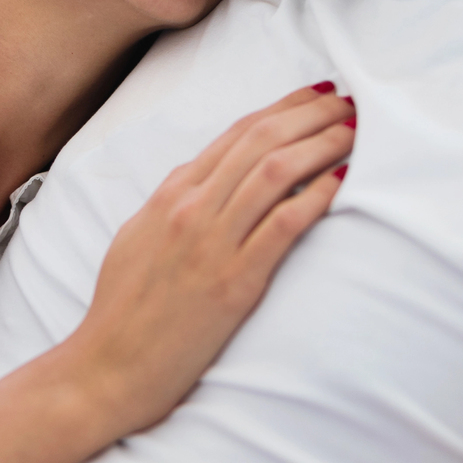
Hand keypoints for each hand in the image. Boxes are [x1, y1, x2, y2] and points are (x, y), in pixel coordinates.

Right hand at [64, 82, 351, 437]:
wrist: (108, 367)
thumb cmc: (122, 310)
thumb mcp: (137, 239)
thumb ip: (170, 205)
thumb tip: (201, 179)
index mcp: (169, 196)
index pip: (235, 135)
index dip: (281, 108)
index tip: (315, 95)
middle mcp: (190, 210)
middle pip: (260, 142)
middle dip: (310, 114)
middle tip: (348, 101)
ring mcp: (211, 244)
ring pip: (276, 173)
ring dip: (322, 144)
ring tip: (354, 131)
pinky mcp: (234, 284)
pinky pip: (283, 226)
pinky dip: (317, 196)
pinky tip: (343, 180)